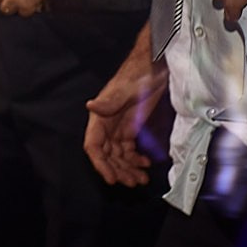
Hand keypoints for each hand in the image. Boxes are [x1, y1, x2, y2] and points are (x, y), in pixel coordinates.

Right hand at [84, 30, 164, 186]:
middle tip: (132, 182)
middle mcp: (107, 124)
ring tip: (141, 179)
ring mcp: (119, 127)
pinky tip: (145, 164)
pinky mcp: (132, 127)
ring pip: (118, 155)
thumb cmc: (138, 72)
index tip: (112, 178)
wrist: (156, 64)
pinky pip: (129, 149)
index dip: (100, 164)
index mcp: (100, 116)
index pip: (93, 145)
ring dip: (127, 168)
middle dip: (118, 170)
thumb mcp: (125, 88)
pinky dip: (136, 159)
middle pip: (107, 155)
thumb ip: (109, 100)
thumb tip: (91, 106)